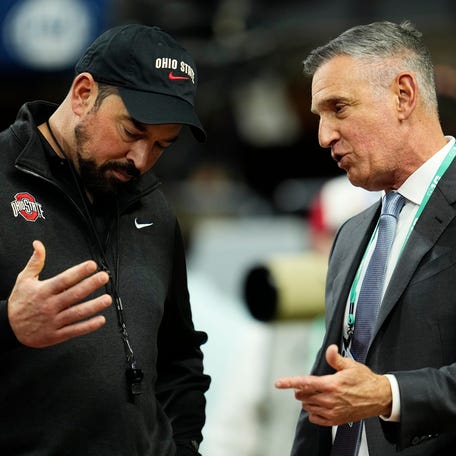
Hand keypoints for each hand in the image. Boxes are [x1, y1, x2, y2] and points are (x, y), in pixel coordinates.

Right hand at [7, 240, 111, 347]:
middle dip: (90, 285)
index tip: (92, 265)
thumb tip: (38, 244)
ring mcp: (53, 321)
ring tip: (107, 299)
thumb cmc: (20, 302)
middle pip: (73, 294)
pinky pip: (74, 330)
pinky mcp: (56, 335)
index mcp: (43, 291)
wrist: (9, 328)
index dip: (79, 272)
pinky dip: (88, 326)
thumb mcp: (24, 280)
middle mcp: (49, 306)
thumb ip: (35, 262)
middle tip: (104, 277)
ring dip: (94, 306)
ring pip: (77, 313)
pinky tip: (101, 320)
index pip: (64, 279)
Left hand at [274, 344, 391, 425]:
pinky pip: (316, 418)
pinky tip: (319, 406)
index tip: (278, 383)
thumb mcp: (350, 365)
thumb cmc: (365, 380)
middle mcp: (330, 399)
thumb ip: (335, 358)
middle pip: (303, 396)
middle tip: (308, 385)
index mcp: (331, 384)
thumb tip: (330, 349)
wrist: (379, 397)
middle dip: (301, 390)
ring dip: (307, 400)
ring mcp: (332, 411)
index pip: (304, 383)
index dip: (289, 382)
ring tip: (316, 394)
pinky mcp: (336, 420)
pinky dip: (313, 412)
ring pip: (308, 406)